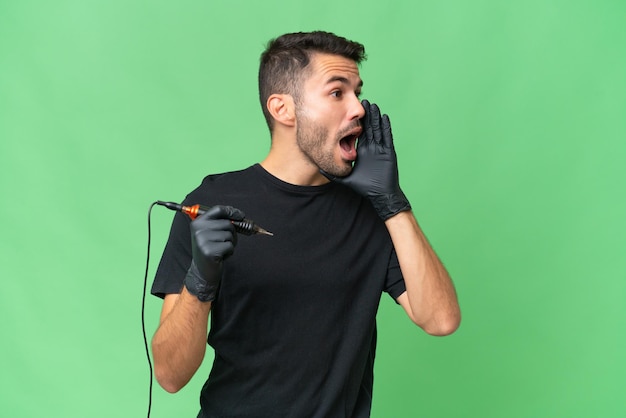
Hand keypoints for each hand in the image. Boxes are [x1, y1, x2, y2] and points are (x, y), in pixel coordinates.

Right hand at [184, 205, 244, 301]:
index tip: (241, 215)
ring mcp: (202, 240)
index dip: (231, 211)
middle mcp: (198, 229)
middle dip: (232, 233)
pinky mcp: (209, 251)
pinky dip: (229, 252)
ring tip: (220, 249)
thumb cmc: (210, 249)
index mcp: (197, 222)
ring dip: (230, 243)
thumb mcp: (210, 232)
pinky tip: (220, 256)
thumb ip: (221, 222)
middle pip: (227, 223)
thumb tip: (239, 216)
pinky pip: (230, 246)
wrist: (202, 271)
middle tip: (225, 242)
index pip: (217, 209)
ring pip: (230, 235)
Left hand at [326, 100, 410, 219]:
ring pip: (377, 129)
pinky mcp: (388, 152)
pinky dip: (386, 127)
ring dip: (375, 117)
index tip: (351, 113)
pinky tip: (384, 117)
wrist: (381, 195)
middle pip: (369, 127)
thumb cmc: (365, 188)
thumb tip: (319, 170)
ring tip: (373, 105)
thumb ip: (333, 174)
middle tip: (364, 101)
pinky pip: (387, 137)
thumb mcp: (346, 179)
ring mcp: (380, 149)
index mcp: (362, 151)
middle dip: (366, 115)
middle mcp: (372, 148)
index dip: (356, 123)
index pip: (359, 134)